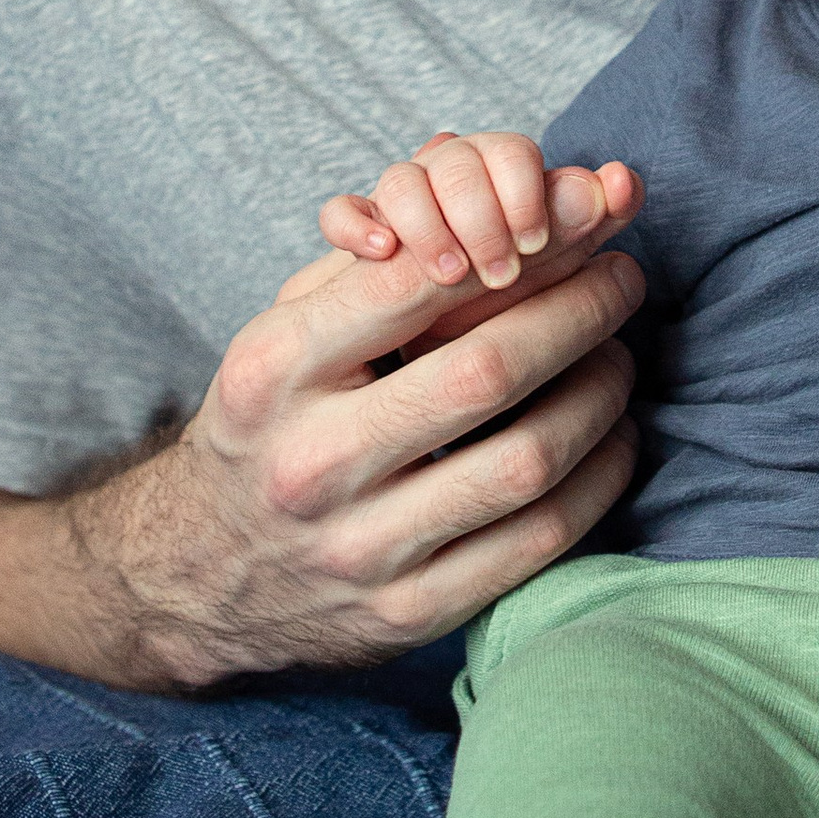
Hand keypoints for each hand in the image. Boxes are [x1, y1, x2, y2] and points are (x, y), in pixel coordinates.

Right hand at [0, 180, 648, 687]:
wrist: (196, 573)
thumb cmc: (274, 419)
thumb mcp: (287, 329)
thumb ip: (381, 264)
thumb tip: (511, 202)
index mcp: (272, 371)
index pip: (415, 283)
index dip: (514, 243)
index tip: (573, 220)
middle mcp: (309, 462)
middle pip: (486, 370)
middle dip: (579, 310)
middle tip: (623, 278)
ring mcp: (358, 549)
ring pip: (526, 461)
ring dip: (600, 394)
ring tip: (620, 353)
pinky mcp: (405, 615)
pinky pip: (538, 541)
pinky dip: (598, 478)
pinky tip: (611, 436)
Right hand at [319, 132, 637, 292]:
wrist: (430, 366)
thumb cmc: (505, 315)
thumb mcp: (547, 274)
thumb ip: (584, 229)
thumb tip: (624, 182)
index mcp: (500, 179)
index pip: (510, 152)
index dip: (526, 188)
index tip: (537, 242)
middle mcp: (446, 182)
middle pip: (456, 160)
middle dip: (483, 212)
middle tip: (502, 272)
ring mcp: (394, 213)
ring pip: (402, 179)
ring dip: (429, 222)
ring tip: (451, 272)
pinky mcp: (347, 249)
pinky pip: (338, 210)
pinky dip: (353, 220)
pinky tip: (378, 249)